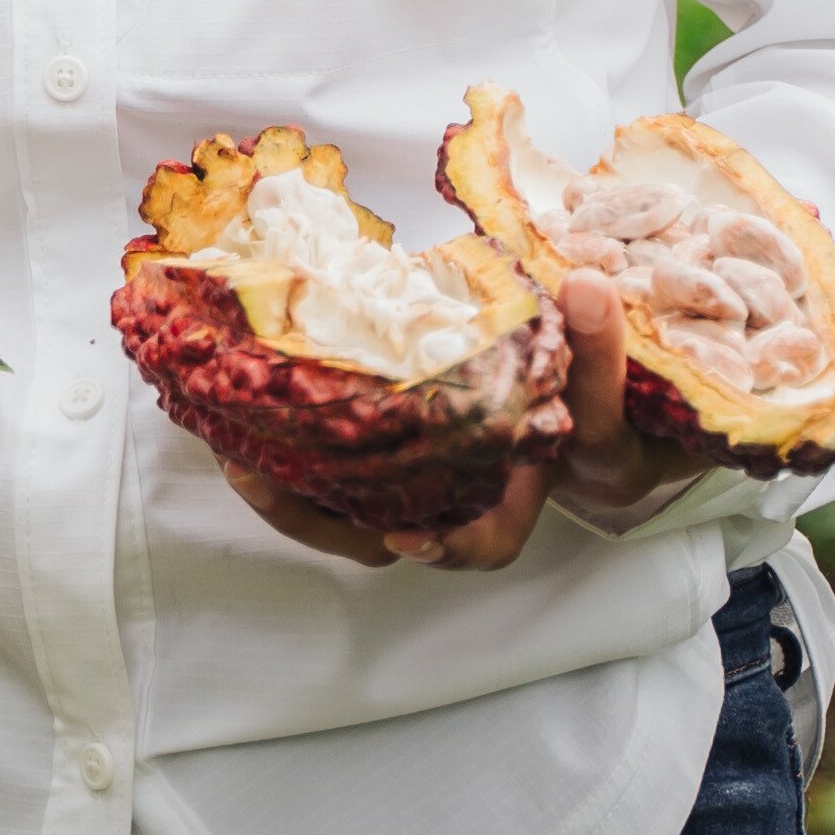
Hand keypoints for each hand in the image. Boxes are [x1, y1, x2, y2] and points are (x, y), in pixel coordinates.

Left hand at [230, 273, 722, 571]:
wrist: (571, 396)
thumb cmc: (588, 404)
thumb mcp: (604, 384)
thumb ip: (599, 348)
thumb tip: (588, 286)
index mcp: (509, 499)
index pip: (485, 541)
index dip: (448, 547)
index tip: (408, 536)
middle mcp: (449, 500)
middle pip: (381, 535)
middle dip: (315, 520)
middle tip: (259, 482)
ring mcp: (407, 476)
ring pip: (341, 506)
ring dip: (284, 487)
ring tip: (230, 453)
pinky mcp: (374, 443)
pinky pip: (325, 460)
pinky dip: (285, 442)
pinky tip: (241, 408)